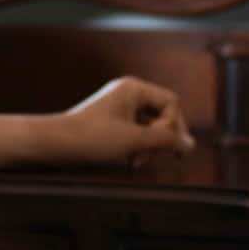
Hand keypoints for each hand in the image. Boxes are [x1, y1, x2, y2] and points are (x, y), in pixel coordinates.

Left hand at [63, 77, 195, 166]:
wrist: (57, 142)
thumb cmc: (92, 137)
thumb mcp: (134, 140)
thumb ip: (166, 140)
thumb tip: (190, 143)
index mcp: (134, 88)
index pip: (172, 103)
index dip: (173, 126)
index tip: (161, 145)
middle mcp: (128, 93)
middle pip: (164, 114)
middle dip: (162, 138)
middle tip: (153, 157)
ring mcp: (120, 106)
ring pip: (152, 126)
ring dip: (150, 146)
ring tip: (137, 161)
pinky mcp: (114, 120)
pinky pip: (138, 131)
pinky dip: (138, 146)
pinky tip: (131, 160)